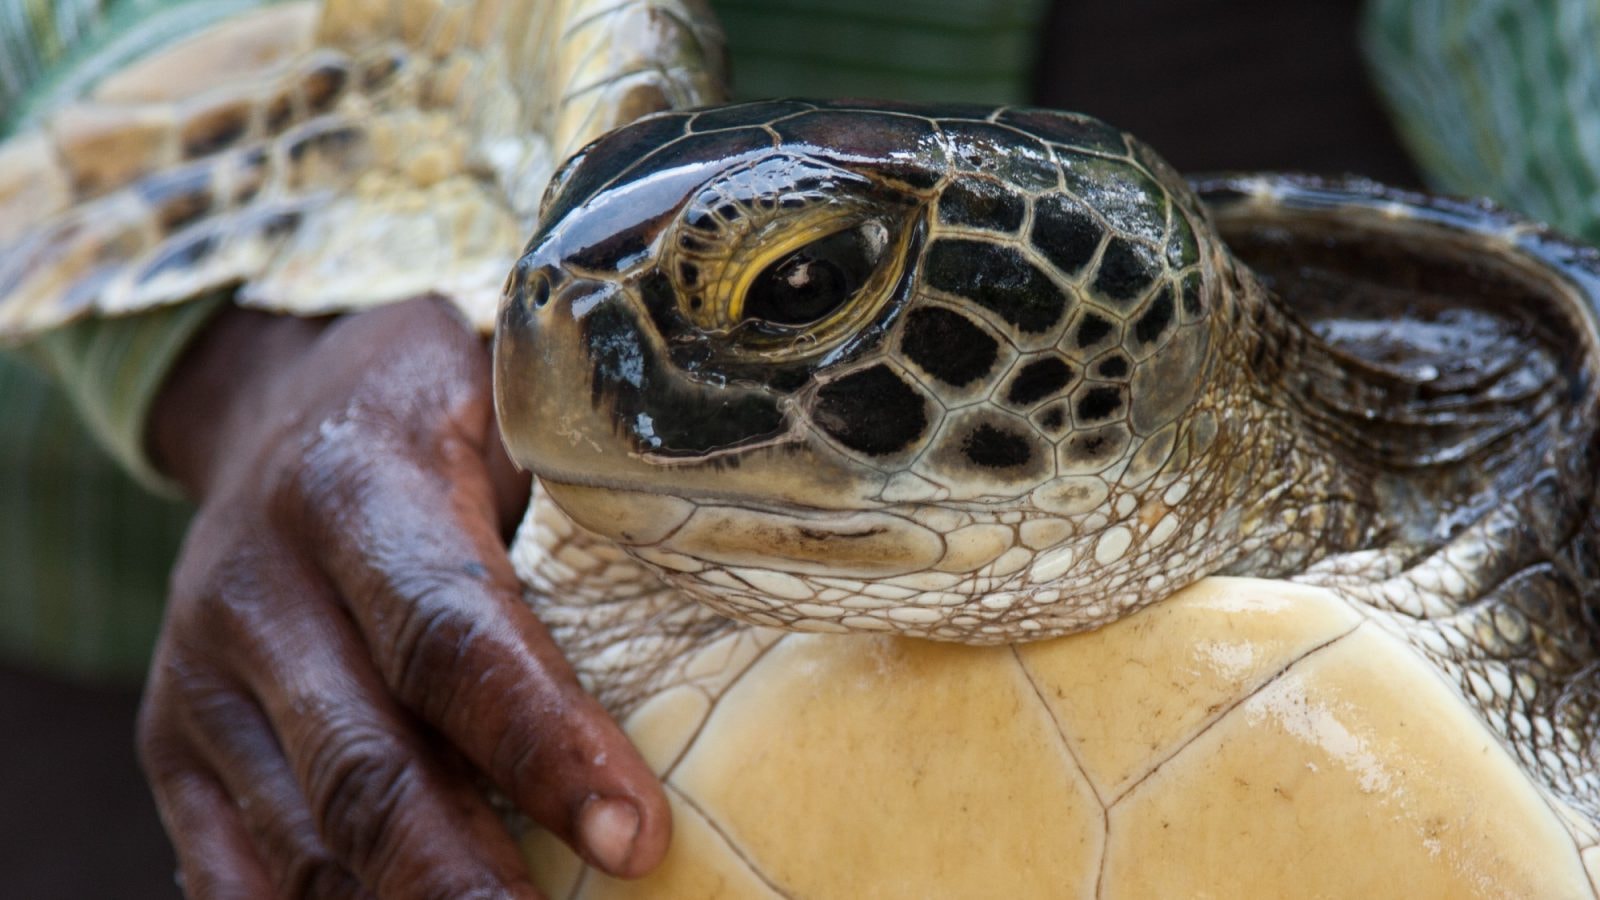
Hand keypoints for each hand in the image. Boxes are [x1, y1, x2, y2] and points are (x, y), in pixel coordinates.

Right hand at [138, 298, 668, 897]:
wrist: (268, 406)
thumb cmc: (427, 410)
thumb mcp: (503, 396)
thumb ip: (580, 485)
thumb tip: (720, 574)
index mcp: (352, 488)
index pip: (450, 633)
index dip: (542, 743)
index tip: (635, 835)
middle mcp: (256, 590)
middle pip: (368, 769)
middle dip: (469, 877)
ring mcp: (200, 679)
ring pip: (302, 837)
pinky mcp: (172, 745)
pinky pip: (229, 869)